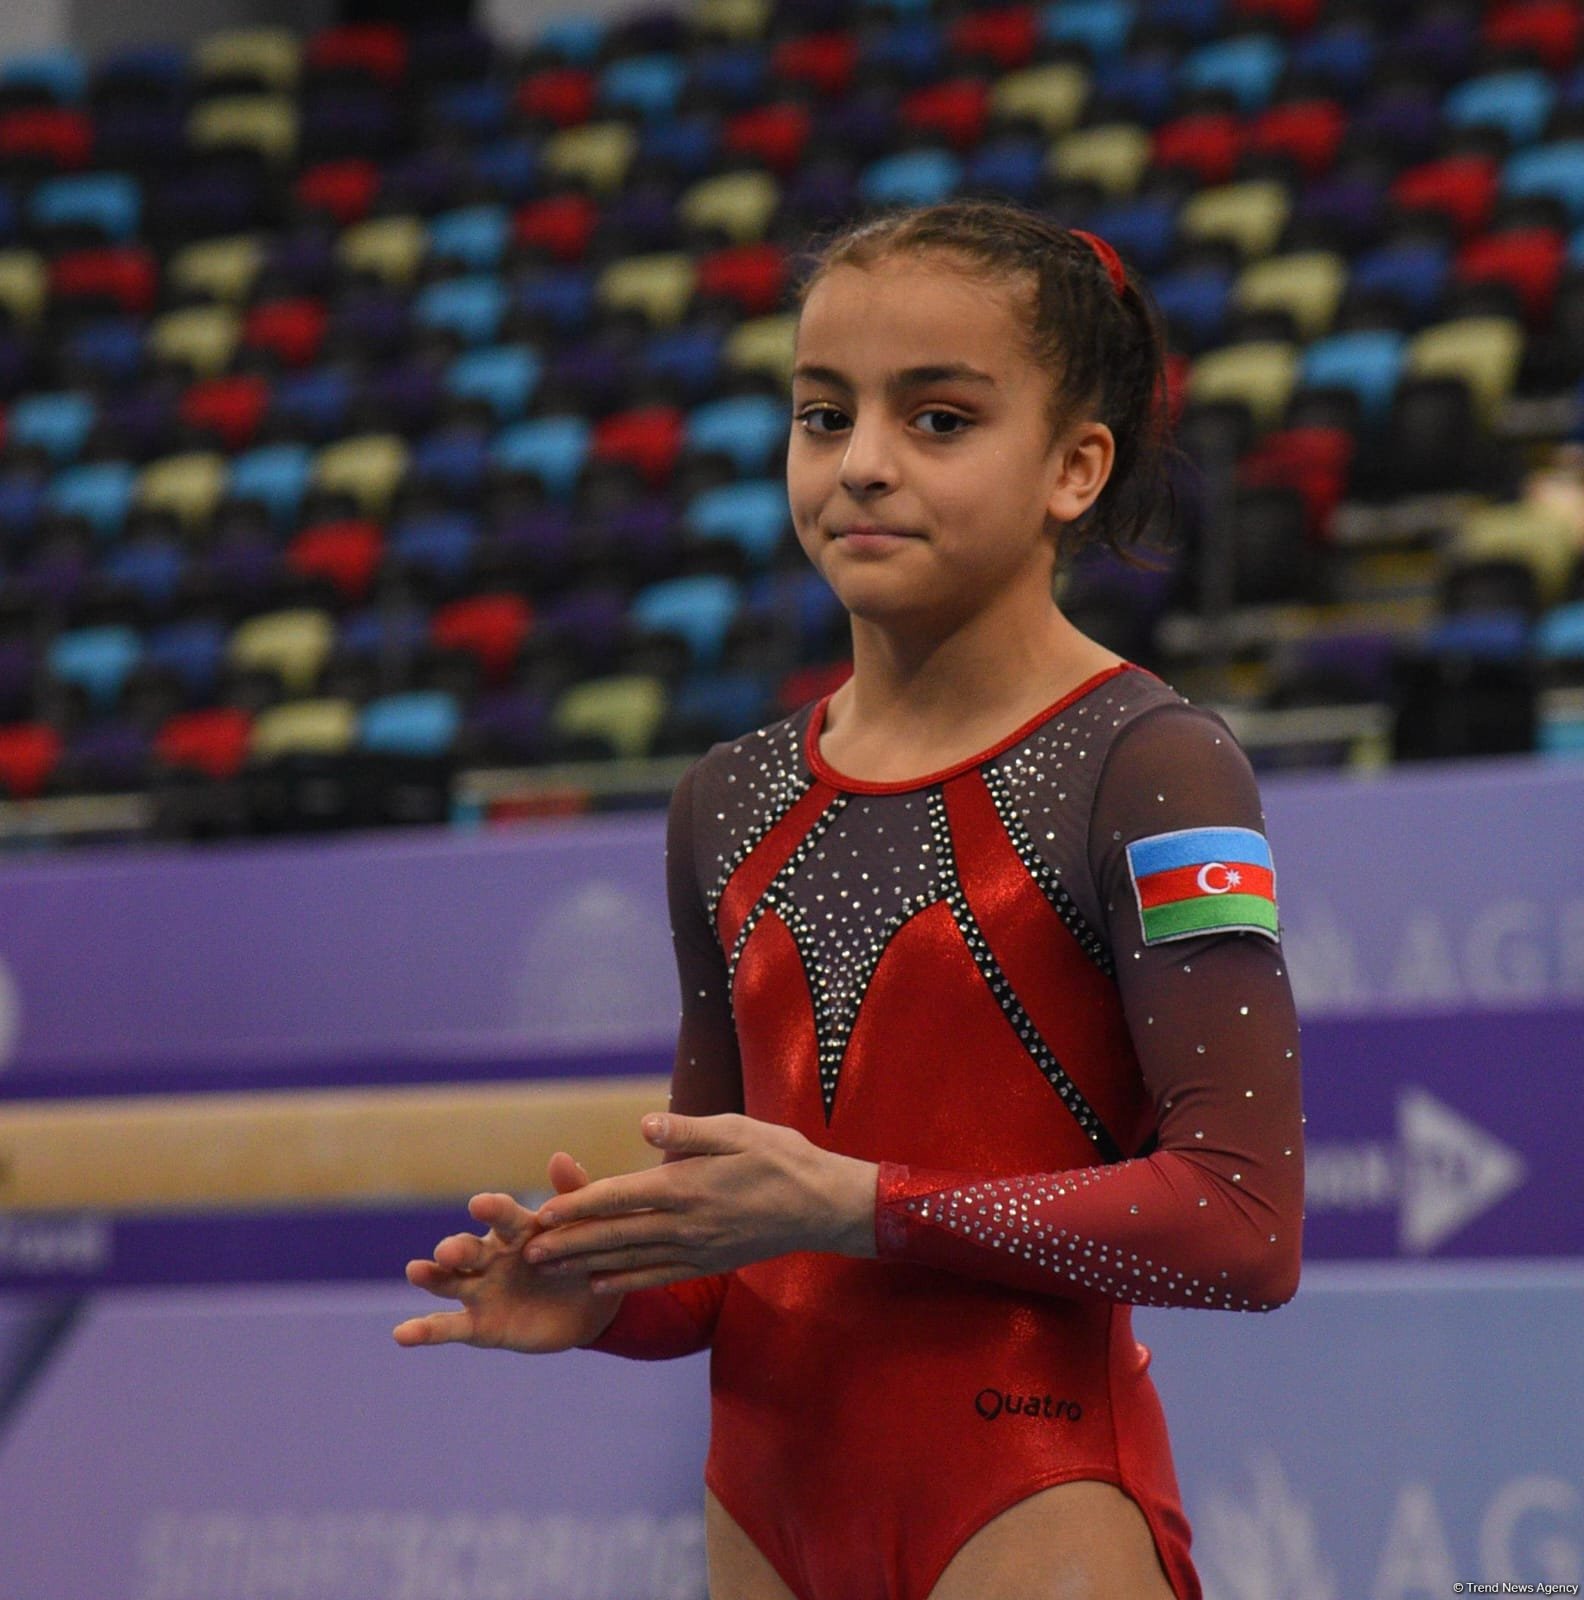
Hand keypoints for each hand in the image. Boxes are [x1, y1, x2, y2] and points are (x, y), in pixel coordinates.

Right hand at [393, 1152, 619, 1352]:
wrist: (594, 1306)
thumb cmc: (586, 1254)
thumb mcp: (586, 1226)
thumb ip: (572, 1194)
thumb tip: (559, 1156)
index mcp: (517, 1229)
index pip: (502, 1216)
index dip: (491, 1210)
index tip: (479, 1205)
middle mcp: (491, 1256)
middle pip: (468, 1249)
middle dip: (456, 1249)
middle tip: (447, 1251)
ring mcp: (482, 1290)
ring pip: (449, 1282)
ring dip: (432, 1277)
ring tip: (415, 1271)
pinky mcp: (480, 1325)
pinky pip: (449, 1327)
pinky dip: (424, 1331)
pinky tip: (402, 1335)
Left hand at [524, 1112, 878, 1293]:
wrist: (823, 1206)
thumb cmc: (782, 1157)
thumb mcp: (738, 1130)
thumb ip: (688, 1132)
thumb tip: (645, 1126)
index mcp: (687, 1187)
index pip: (619, 1198)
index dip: (577, 1206)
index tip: (540, 1213)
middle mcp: (685, 1224)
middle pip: (614, 1234)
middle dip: (567, 1242)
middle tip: (525, 1251)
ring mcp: (696, 1249)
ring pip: (629, 1258)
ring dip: (585, 1262)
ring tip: (548, 1267)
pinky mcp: (708, 1263)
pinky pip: (657, 1275)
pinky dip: (625, 1280)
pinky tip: (598, 1282)